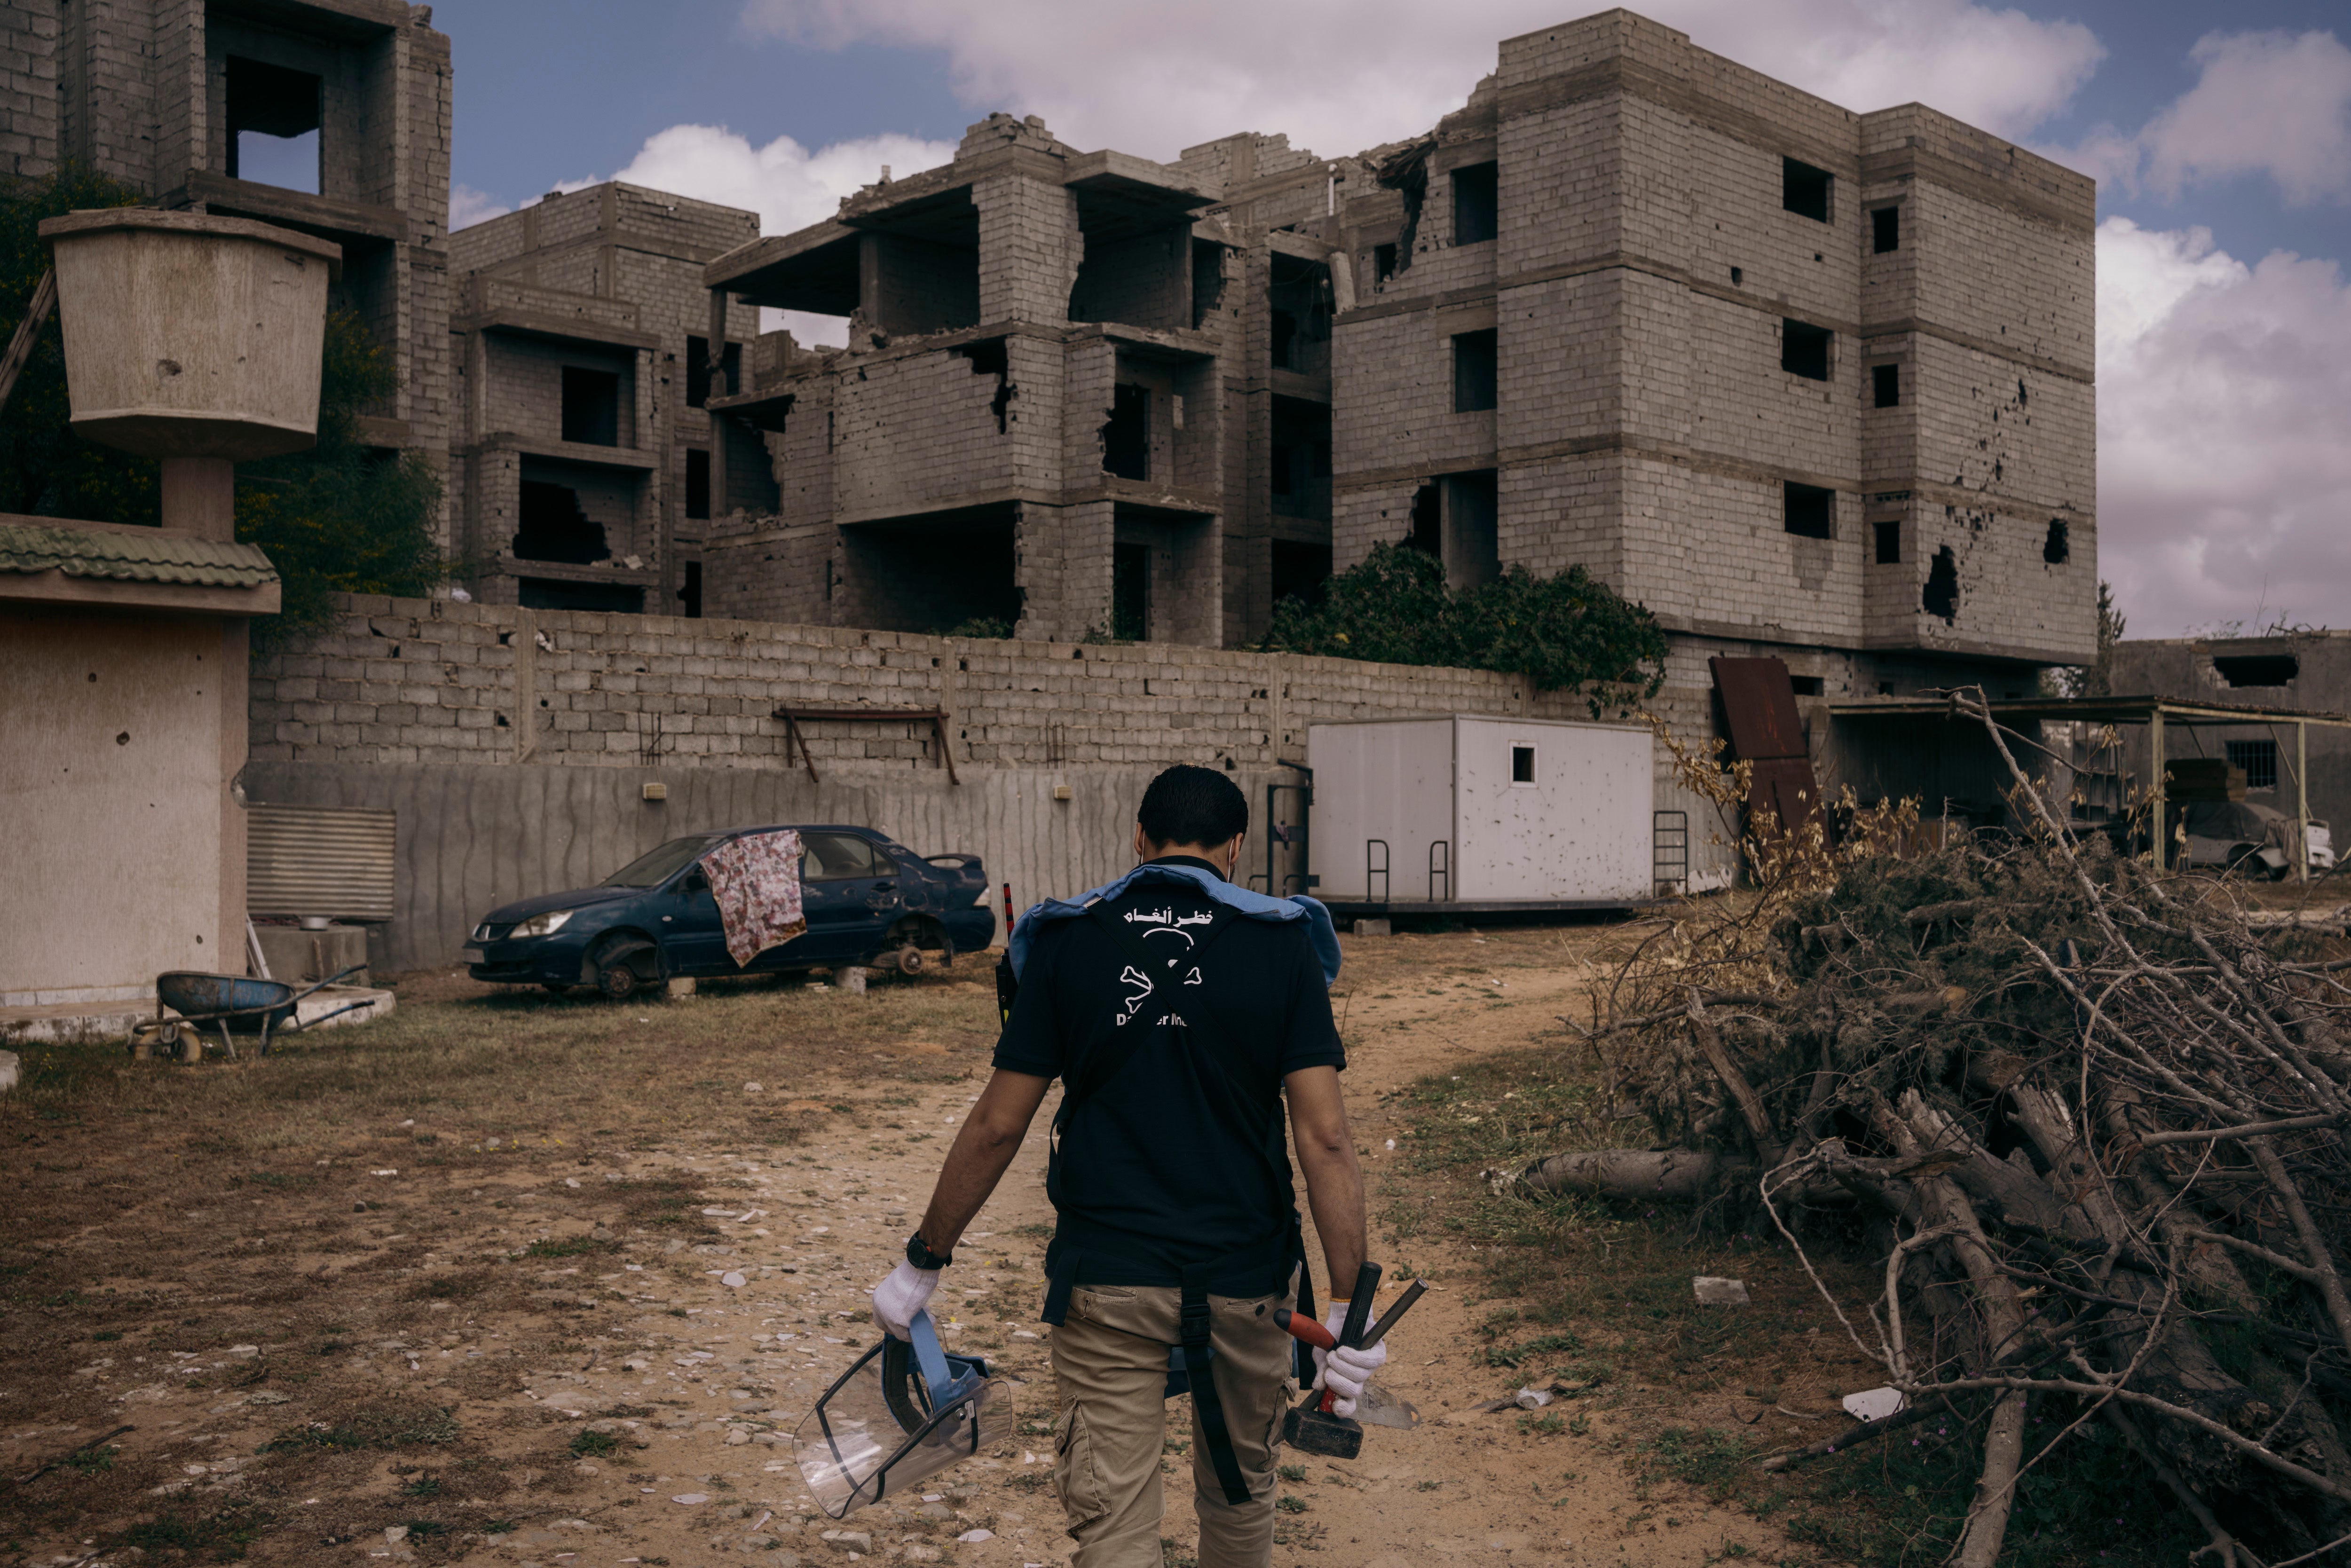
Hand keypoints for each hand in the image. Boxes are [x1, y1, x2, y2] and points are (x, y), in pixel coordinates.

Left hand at [871, 1259, 938, 1340]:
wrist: (919, 1267)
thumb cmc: (914, 1272)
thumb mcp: (900, 1286)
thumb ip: (899, 1298)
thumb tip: (909, 1307)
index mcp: (878, 1297)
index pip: (880, 1316)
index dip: (891, 1321)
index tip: (904, 1319)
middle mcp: (879, 1307)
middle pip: (885, 1326)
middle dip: (899, 1328)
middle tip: (913, 1324)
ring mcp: (888, 1315)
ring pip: (898, 1332)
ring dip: (912, 1329)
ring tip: (928, 1318)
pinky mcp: (899, 1320)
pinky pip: (906, 1335)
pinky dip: (917, 1333)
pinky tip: (929, 1322)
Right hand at [1310, 1301, 1389, 1418]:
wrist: (1340, 1316)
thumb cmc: (1331, 1338)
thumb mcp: (1321, 1357)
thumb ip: (1320, 1373)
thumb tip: (1319, 1388)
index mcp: (1346, 1382)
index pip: (1349, 1403)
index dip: (1344, 1409)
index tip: (1335, 1406)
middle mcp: (1360, 1377)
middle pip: (1354, 1391)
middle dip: (1338, 1383)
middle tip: (1329, 1371)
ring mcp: (1371, 1367)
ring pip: (1360, 1377)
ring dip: (1342, 1366)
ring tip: (1334, 1354)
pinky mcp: (1379, 1354)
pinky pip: (1368, 1362)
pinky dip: (1353, 1357)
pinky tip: (1343, 1350)